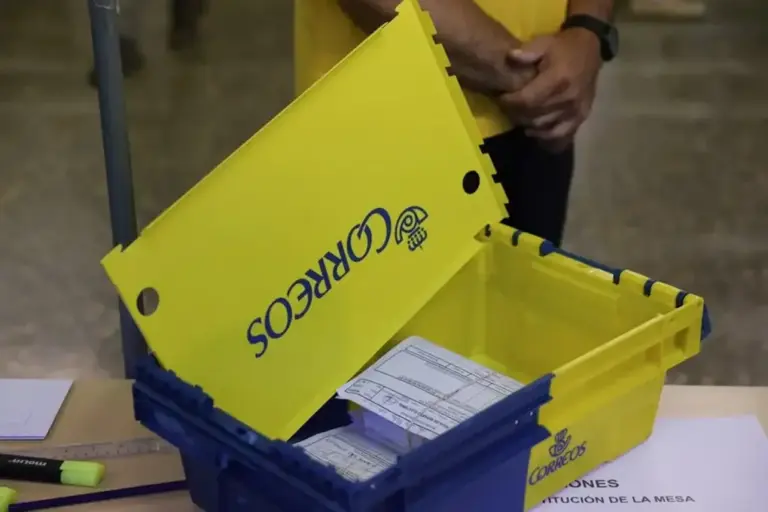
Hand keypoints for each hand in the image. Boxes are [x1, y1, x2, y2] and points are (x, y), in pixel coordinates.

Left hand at [498, 29, 602, 151]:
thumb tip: (510, 56)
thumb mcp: (545, 41)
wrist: (591, 49)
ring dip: (527, 123)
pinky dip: (544, 135)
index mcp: (558, 79)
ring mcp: (575, 109)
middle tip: (507, 107)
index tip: (501, 97)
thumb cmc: (564, 46)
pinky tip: (533, 129)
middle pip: (533, 115)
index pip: (526, 100)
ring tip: (518, 115)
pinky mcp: (581, 116)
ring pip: (543, 126)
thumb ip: (527, 51)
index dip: (510, 102)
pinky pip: (559, 133)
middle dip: (516, 113)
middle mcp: (568, 98)